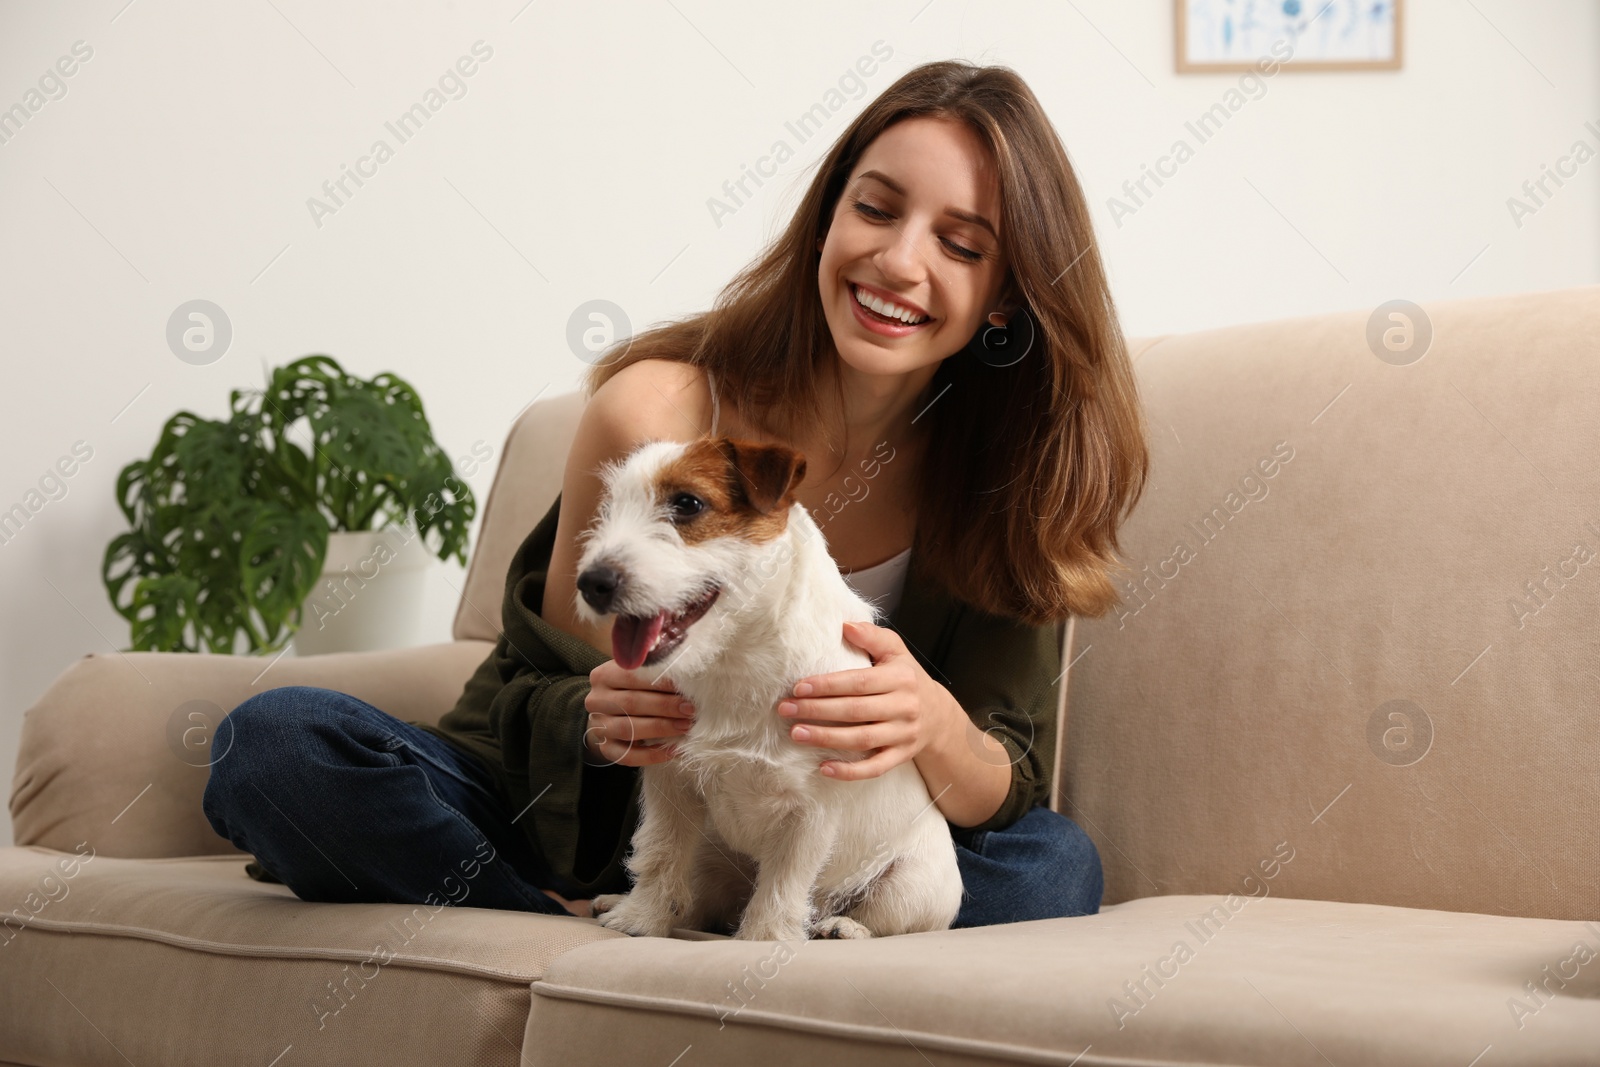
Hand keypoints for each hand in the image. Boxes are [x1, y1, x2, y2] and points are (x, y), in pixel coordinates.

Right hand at [583, 660, 693, 766]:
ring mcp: (599, 727)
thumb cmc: (633, 688)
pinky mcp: (606, 749)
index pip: (632, 676)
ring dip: (661, 728)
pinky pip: (628, 756)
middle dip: (665, 706)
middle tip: (690, 709)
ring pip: (628, 729)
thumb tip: (690, 672)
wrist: (610, 713)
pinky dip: (653, 755)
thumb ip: (657, 671)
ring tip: (686, 726)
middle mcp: (596, 701)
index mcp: (603, 676)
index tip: (687, 687)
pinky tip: (674, 750)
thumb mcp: (639, 674)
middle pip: (631, 703)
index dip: (661, 682)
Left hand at [776, 620, 956, 779]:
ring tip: (796, 734)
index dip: (827, 685)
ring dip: (826, 738)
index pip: (859, 682)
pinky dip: (850, 772)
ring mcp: (903, 735)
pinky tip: (824, 768)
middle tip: (786, 709)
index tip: (798, 687)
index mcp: (900, 678)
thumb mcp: (896, 652)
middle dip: (817, 710)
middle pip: (855, 711)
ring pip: (861, 740)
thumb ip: (872, 637)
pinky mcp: (901, 756)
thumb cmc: (906, 677)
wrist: (938, 715)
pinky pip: (875, 768)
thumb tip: (845, 625)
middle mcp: (904, 707)